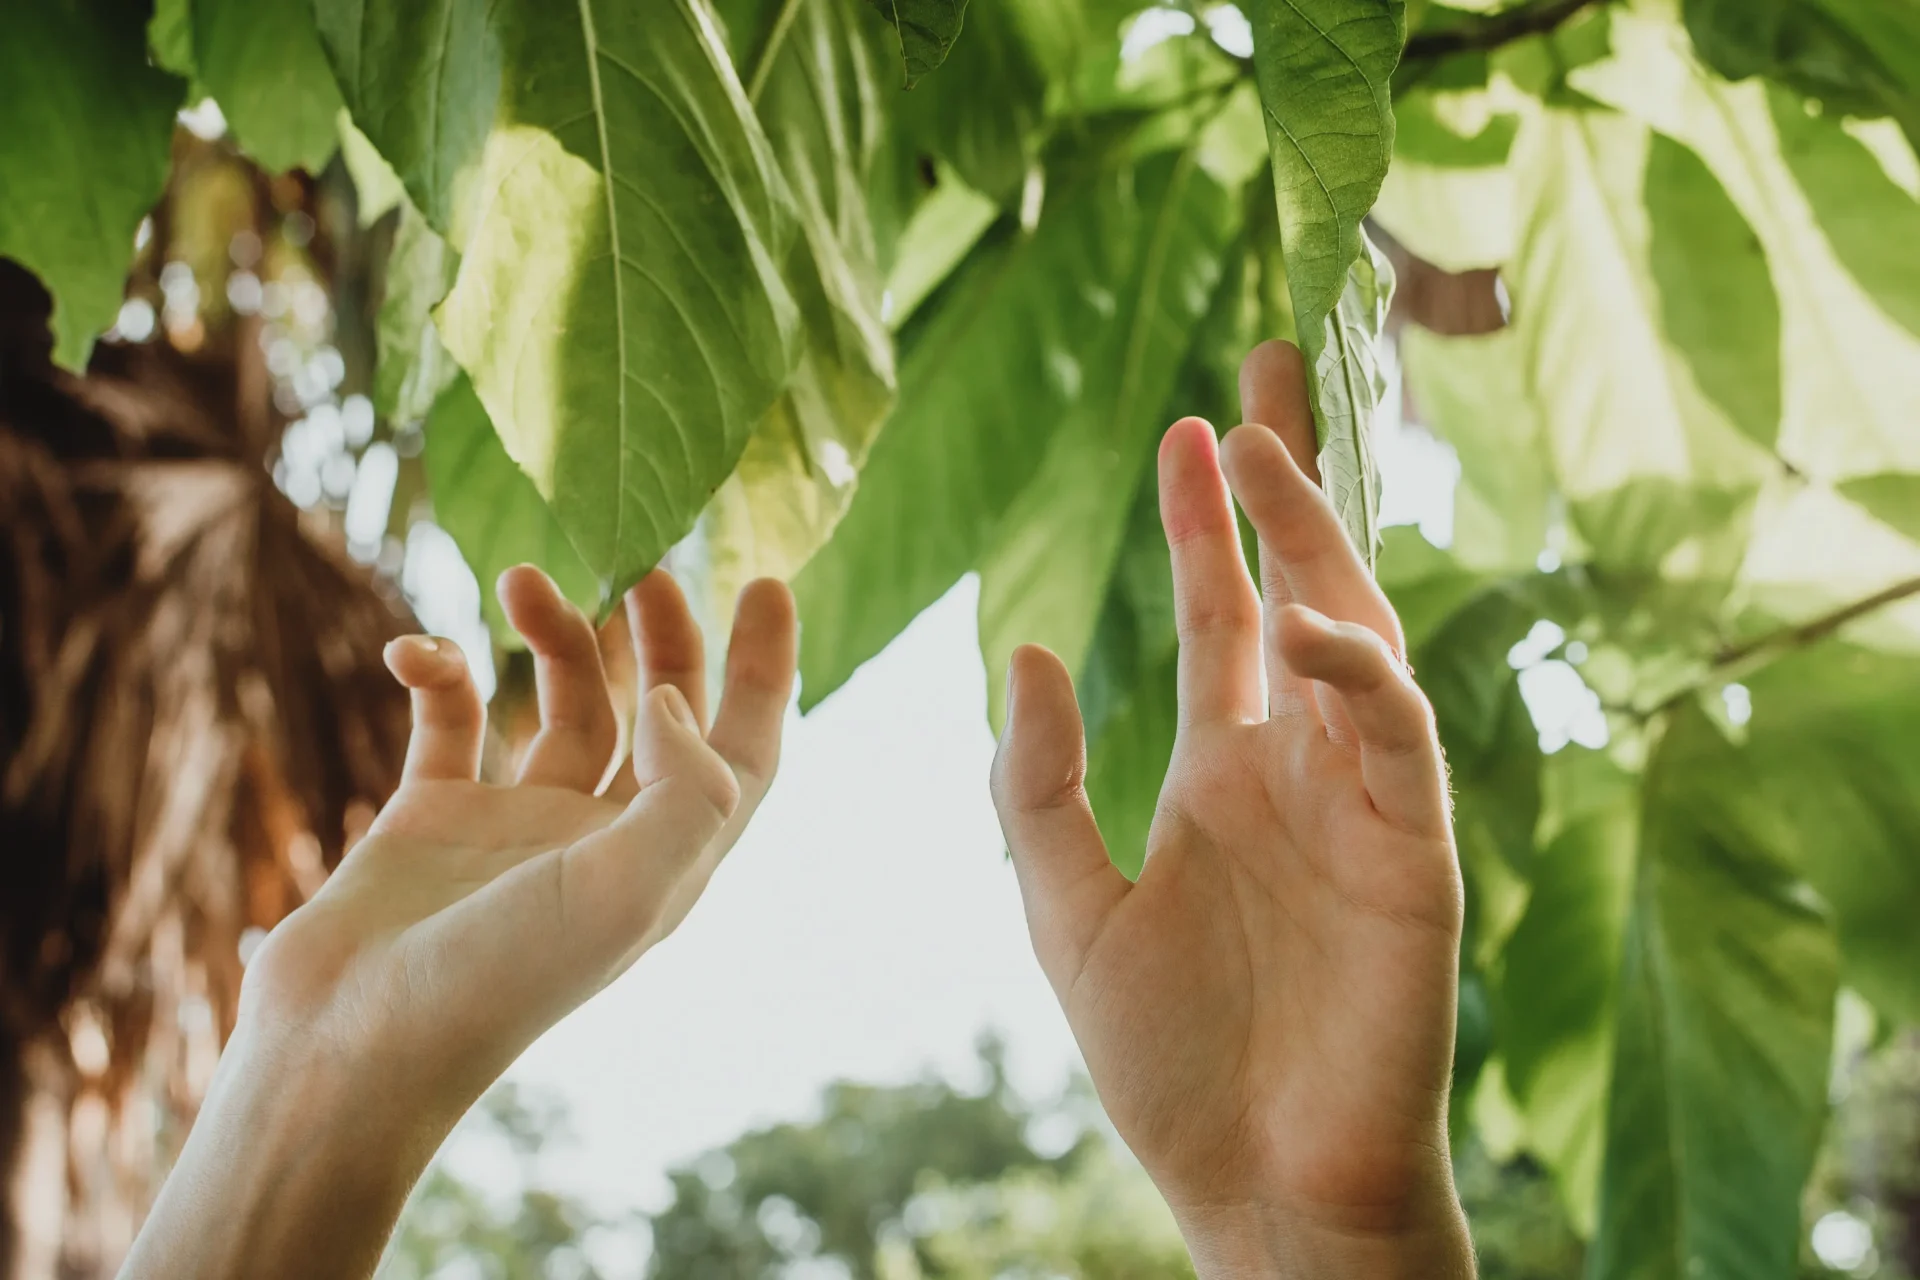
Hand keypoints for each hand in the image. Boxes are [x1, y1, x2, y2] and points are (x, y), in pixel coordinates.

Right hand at [123, 565, 796, 1279]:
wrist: (349, 1050)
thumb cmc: (497, 983)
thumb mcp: (626, 892)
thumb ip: (685, 791)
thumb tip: (678, 701)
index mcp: (667, 862)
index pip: (744, 752)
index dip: (766, 671)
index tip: (766, 581)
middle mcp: (602, 840)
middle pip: (658, 714)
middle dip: (660, 637)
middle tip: (643, 566)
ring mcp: (517, 827)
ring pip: (559, 704)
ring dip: (550, 637)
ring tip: (521, 579)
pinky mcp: (431, 819)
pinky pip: (447, 722)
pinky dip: (436, 674)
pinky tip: (415, 653)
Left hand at [991, 342, 1472, 1277]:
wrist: (1253, 1178)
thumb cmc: (1169, 1060)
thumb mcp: (1067, 910)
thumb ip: (1037, 789)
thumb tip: (1029, 651)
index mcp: (1221, 773)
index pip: (1220, 617)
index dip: (1207, 525)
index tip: (1191, 427)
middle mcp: (1297, 768)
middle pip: (1302, 590)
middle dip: (1286, 486)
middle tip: (1260, 372)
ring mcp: (1361, 803)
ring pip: (1360, 635)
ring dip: (1320, 543)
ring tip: (1266, 449)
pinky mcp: (1415, 854)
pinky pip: (1396, 738)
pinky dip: (1360, 672)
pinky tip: (1306, 619)